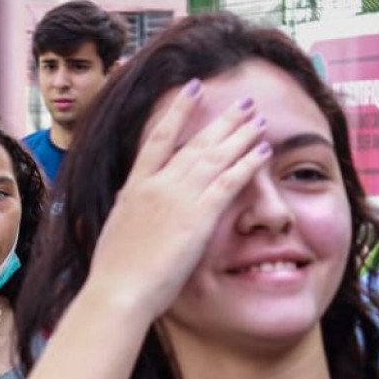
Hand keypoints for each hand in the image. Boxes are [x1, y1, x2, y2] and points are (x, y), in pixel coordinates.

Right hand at [79, 79, 271, 318]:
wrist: (118, 290)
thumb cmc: (114, 274)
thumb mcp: (116, 232)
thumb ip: (127, 213)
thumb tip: (126, 203)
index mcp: (135, 187)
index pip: (158, 137)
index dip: (179, 110)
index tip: (194, 88)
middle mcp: (157, 184)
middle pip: (195, 142)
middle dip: (222, 120)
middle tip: (243, 102)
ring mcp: (178, 198)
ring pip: (216, 155)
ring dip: (240, 134)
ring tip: (259, 118)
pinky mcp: (198, 216)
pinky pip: (230, 181)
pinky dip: (249, 162)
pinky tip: (265, 149)